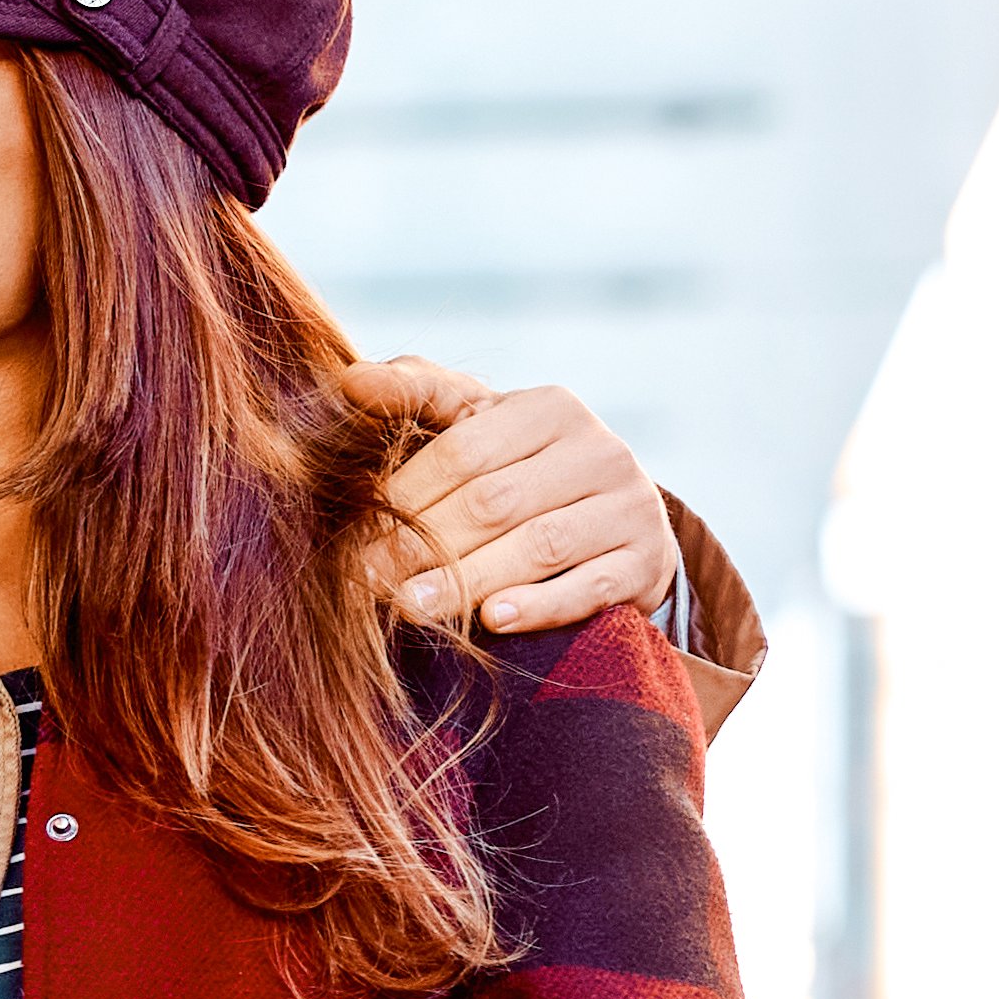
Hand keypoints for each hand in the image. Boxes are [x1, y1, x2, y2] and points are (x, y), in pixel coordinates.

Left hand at [341, 356, 674, 634]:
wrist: (609, 517)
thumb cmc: (515, 466)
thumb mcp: (473, 422)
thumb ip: (415, 395)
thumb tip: (349, 380)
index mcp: (550, 408)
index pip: (462, 452)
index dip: (402, 497)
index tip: (351, 536)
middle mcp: (601, 450)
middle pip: (494, 503)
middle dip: (421, 546)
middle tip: (364, 582)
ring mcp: (632, 506)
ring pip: (538, 547)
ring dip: (466, 581)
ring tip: (407, 607)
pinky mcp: (649, 561)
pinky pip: (591, 587)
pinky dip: (539, 605)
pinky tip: (492, 618)